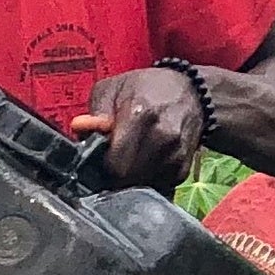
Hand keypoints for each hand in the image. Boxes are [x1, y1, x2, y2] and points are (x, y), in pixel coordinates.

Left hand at [75, 66, 203, 190]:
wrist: (192, 93)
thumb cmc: (148, 88)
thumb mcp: (113, 87)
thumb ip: (96, 112)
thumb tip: (81, 130)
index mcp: (141, 115)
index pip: (114, 162)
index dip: (102, 161)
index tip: (103, 152)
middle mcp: (162, 137)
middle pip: (126, 177)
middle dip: (115, 171)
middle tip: (115, 155)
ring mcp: (175, 155)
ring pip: (141, 185)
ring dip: (131, 177)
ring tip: (132, 155)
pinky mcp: (183, 169)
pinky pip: (156, 186)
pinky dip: (148, 178)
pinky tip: (147, 160)